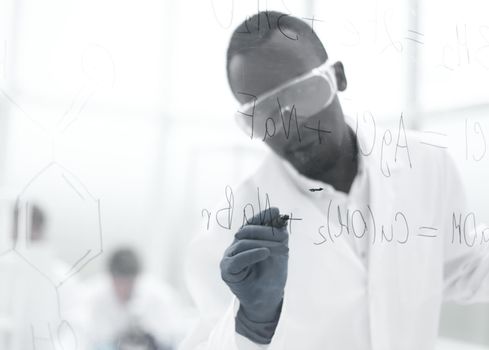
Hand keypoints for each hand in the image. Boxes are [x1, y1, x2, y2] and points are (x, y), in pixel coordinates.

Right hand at [220, 207, 288, 343]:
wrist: (267, 299)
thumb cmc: (272, 275)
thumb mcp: (279, 251)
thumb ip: (278, 234)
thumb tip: (277, 213)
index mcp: (247, 239)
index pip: (251, 223)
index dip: (262, 216)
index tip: (276, 212)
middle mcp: (236, 245)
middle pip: (247, 231)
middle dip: (266, 232)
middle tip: (284, 238)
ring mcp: (229, 257)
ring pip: (243, 243)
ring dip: (263, 243)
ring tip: (279, 249)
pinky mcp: (227, 270)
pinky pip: (237, 259)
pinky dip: (252, 254)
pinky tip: (265, 253)